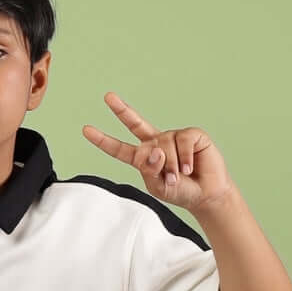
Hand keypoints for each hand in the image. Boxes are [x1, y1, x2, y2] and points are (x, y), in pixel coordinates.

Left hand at [82, 91, 233, 212]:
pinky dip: (184, 159)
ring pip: (164, 148)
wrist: (205, 194)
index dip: (104, 140)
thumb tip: (154, 150)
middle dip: (121, 109)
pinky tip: (190, 167)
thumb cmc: (180, 191)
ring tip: (179, 176)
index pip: (120, 148)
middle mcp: (156, 142)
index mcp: (143, 158)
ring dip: (171, 167)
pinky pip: (183, 142)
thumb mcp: (157, 186)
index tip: (86, 130)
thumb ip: (150, 170)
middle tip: (107, 96)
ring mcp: (173, 136)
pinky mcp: (191, 134)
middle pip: (135, 123)